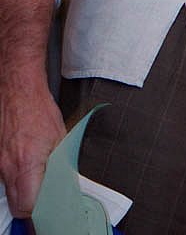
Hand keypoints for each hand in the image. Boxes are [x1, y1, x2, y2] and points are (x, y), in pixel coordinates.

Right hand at [0, 73, 65, 216]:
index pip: (28, 207)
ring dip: (21, 192)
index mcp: (26, 165)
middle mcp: (8, 168)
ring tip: (35, 183)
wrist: (17, 89)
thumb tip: (64, 184)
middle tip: (43, 200)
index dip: (40, 212)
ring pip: (7, 191)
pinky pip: (3, 177)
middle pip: (15, 205)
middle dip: (30, 206)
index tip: (50, 209)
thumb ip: (60, 164)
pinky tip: (24, 169)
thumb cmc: (37, 108)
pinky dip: (13, 179)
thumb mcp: (59, 138)